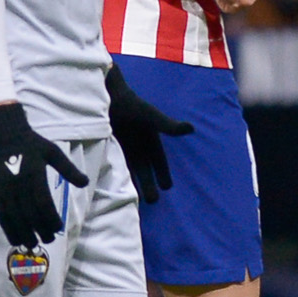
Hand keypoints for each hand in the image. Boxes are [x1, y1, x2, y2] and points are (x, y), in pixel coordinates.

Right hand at [0, 100, 88, 247]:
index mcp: (34, 174)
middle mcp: (18, 184)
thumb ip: (69, 169)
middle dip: (39, 229)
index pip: (42, 203)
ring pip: (13, 217)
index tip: (58, 228)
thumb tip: (85, 183)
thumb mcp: (54, 152)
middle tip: (48, 240)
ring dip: (22, 233)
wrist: (3, 135)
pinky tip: (14, 238)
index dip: (50, 218)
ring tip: (32, 245)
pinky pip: (1, 214)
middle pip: (29, 213)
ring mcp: (4, 189)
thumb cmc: (32, 144)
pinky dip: (7, 228)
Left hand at [105, 62, 191, 203]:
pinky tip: (110, 185)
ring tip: (132, 199)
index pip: (158, 160)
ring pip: (128, 169)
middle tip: (152, 201)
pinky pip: (112, 163)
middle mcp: (137, 145)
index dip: (163, 173)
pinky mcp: (106, 145)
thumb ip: (168, 125)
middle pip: (144, 169)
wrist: (106, 94)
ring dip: (131, 182)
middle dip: (148, 184)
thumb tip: (190, 129)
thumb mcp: (150, 116)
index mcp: (150, 139)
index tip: (168, 187)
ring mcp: (121, 145)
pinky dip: (112, 174)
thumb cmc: (130, 104)